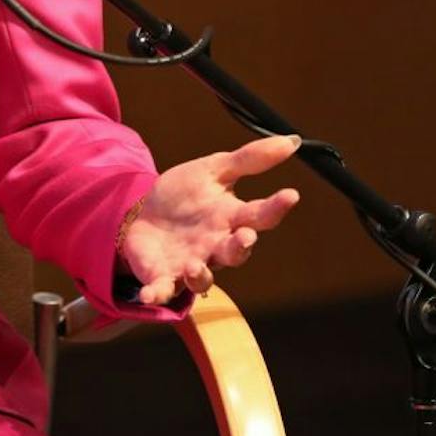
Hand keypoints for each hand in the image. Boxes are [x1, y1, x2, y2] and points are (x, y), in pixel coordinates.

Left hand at [119, 134, 300, 305]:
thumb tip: (292, 140)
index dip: (276, 207)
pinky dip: (155, 294)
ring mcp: (189, 264)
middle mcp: (215, 246)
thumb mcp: (214, 169)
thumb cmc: (186, 195)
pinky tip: (147, 294)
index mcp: (230, 218)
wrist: (143, 212)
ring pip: (202, 279)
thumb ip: (250, 159)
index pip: (259, 215)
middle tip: (246, 237)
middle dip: (241, 248)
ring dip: (200, 276)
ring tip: (194, 266)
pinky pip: (161, 289)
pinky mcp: (162, 276)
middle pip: (235, 253)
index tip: (290, 194)